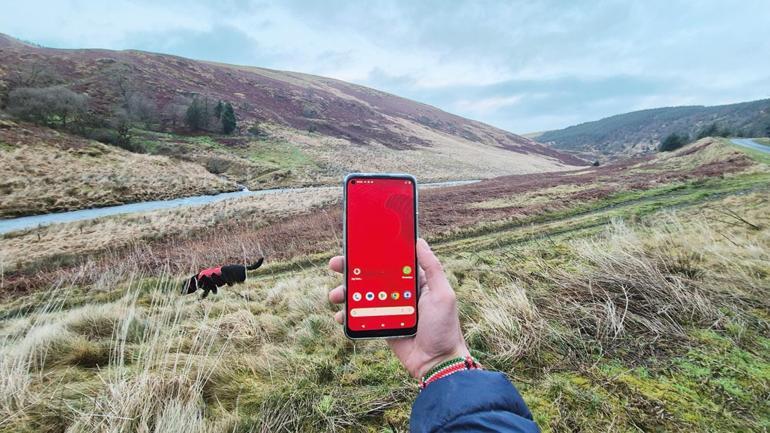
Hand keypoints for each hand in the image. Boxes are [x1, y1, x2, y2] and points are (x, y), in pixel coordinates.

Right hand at [328, 238, 468, 377]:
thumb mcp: (442, 294)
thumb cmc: (444, 327)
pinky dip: (348, 316)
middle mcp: (399, 292)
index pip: (390, 261)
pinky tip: (340, 316)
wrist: (437, 362)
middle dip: (351, 269)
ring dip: (345, 292)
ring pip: (362, 295)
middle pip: (371, 275)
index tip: (356, 245)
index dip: (373, 252)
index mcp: (414, 280)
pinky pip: (360, 317)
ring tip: (335, 295)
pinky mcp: (381, 325)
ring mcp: (388, 309)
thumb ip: (432, 268)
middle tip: (335, 264)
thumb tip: (420, 241)